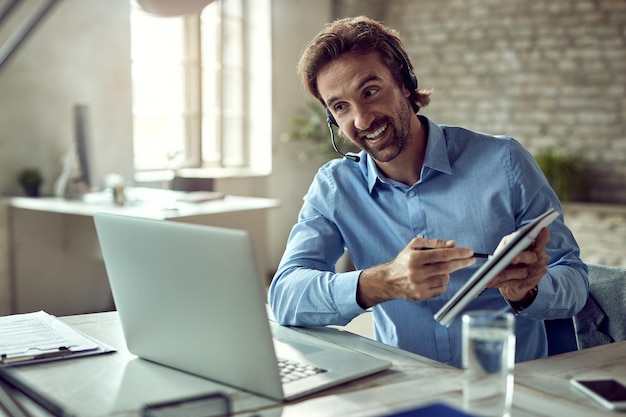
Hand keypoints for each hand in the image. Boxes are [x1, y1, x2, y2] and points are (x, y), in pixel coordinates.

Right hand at [357, 238, 475, 307]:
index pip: (442, 254)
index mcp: (414, 258)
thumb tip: (452, 244)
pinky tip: (432, 279)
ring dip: (447, 273)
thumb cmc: (403, 261)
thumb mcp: (414, 246)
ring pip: (445, 278)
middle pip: (447, 267)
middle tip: (471, 259)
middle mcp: (416, 272)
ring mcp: (419, 285)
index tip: (469, 252)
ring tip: (437, 270)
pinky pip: (441, 289)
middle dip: (462, 262)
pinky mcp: (421, 295)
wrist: (389, 280)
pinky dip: (441, 283)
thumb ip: (434, 243)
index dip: (458, 253)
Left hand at [487, 228, 549, 301]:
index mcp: (537, 247)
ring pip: (519, 273)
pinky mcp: (528, 284)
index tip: (542, 230)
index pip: (541, 241)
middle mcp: (539, 260)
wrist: (517, 278)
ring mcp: (535, 273)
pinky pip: (513, 283)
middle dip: (521, 257)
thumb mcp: (511, 246)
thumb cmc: (513, 255)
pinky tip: (490, 282)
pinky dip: (500, 282)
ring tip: (490, 275)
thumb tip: (509, 241)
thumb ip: (511, 241)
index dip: (543, 238)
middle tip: (513, 258)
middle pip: (530, 258)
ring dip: (503, 274)